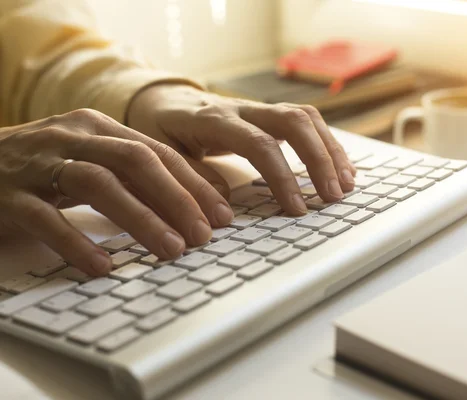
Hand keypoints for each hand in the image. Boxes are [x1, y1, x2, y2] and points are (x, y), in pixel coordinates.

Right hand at [0, 109, 232, 275]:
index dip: (194, 184)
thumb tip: (191, 207)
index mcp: (99, 128)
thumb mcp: (91, 162)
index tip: (223, 215)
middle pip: (136, 161)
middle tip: (204, 235)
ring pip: (98, 183)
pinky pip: (45, 218)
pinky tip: (103, 267)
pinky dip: (77, 243)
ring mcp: (38, 163)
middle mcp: (72, 137)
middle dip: (177, 198)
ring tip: (171, 251)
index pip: (158, 152)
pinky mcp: (7, 194)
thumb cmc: (41, 168)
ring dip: (141, 218)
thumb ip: (133, 177)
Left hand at [127, 84, 356, 214]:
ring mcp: (259, 108)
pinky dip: (326, 144)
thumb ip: (191, 178)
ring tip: (345, 185)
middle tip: (333, 195)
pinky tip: (338, 167)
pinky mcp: (269, 115)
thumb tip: (224, 208)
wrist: (162, 99)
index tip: (297, 207)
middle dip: (319, 159)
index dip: (282, 176)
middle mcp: (242, 109)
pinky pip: (305, 122)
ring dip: (330, 151)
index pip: (259, 144)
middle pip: (294, 122)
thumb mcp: (162, 156)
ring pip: (305, 118)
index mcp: (214, 120)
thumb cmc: (161, 130)